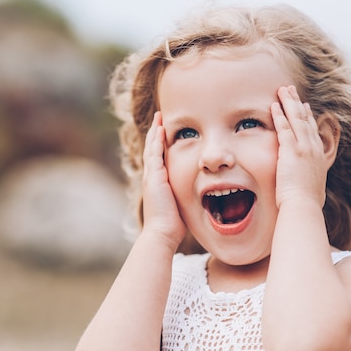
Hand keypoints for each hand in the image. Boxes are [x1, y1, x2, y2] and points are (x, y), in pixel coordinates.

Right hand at [140, 111, 185, 249]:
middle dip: (156, 132)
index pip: (158, 157)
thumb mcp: (179, 204)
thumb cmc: (173, 225)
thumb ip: (184, 195)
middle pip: (152, 148)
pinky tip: (160, 129)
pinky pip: (154, 154)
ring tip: (159, 117)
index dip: (161, 142)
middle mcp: (151, 177)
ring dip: (155, 131)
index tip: (166, 129)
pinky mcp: (154, 178)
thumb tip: (199, 194)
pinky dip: (156, 141)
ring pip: (151, 148)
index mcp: (157, 182)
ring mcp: (151, 176)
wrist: (162, 233)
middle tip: (160, 116)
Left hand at [271, 86, 329, 207]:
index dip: (308, 117)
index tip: (304, 106)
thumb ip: (310, 181)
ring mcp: (304, 148)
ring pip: (296, 119)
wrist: (304, 206)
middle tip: (291, 90)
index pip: (313, 131)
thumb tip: (310, 188)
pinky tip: (274, 105)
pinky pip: (284, 128)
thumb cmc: (306, 203)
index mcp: (319, 156)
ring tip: (282, 90)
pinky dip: (279, 116)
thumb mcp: (313, 188)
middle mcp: (314, 148)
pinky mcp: (291, 151)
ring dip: (289, 103)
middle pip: (305, 120)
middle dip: (298, 104)